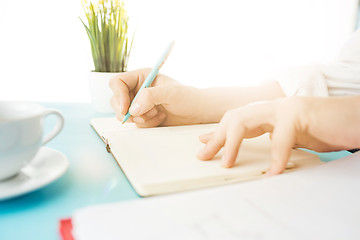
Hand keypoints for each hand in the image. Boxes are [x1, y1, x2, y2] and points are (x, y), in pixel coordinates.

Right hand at [109, 68, 202, 126]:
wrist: (197, 112)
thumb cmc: (187, 97)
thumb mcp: (170, 93)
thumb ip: (150, 97)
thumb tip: (133, 108)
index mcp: (141, 77)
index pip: (118, 83)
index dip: (118, 96)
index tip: (125, 109)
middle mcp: (137, 89)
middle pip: (116, 100)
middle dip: (128, 111)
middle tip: (142, 116)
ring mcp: (139, 104)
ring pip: (124, 114)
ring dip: (140, 118)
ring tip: (157, 114)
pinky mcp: (143, 116)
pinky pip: (135, 123)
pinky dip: (147, 124)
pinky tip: (160, 119)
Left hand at [197, 96, 359, 175]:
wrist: (356, 118)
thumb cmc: (328, 129)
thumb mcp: (295, 137)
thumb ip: (275, 140)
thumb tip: (260, 156)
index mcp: (271, 113)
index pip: (237, 120)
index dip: (218, 132)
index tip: (203, 143)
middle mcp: (273, 108)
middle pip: (233, 118)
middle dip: (216, 137)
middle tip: (204, 155)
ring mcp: (285, 108)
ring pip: (244, 121)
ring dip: (232, 143)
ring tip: (226, 163)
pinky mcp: (300, 114)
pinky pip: (280, 137)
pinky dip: (276, 158)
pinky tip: (273, 172)